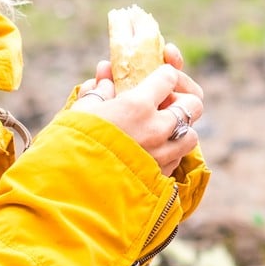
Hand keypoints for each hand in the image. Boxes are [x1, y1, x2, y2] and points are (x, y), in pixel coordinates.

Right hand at [72, 43, 204, 175]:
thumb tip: (105, 76)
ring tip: (161, 131)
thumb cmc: (71, 146)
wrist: (71, 191)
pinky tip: (152, 151)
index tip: (158, 77)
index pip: (168, 78)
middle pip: (193, 104)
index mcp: (137, 106)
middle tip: (164, 103)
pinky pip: (177, 159)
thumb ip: (98, 91)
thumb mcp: (80, 112)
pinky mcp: (161, 177)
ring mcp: (162, 155)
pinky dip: (170, 152)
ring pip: (191, 135)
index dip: (164, 74)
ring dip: (180, 130)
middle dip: (182, 99)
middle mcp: (157, 129)